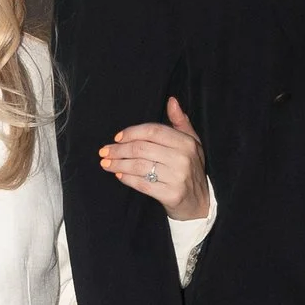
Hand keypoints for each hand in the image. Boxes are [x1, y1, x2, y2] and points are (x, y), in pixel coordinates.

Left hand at [98, 95, 209, 220]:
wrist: (199, 203)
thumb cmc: (191, 169)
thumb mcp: (191, 144)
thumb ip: (180, 122)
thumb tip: (172, 101)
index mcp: (187, 142)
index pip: (153, 131)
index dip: (132, 132)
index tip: (117, 138)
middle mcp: (183, 158)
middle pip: (142, 148)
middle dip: (119, 150)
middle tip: (104, 152)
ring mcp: (178, 177)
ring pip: (139, 166)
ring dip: (118, 164)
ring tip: (106, 164)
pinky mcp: (171, 195)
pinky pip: (142, 184)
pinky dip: (127, 179)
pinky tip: (119, 175)